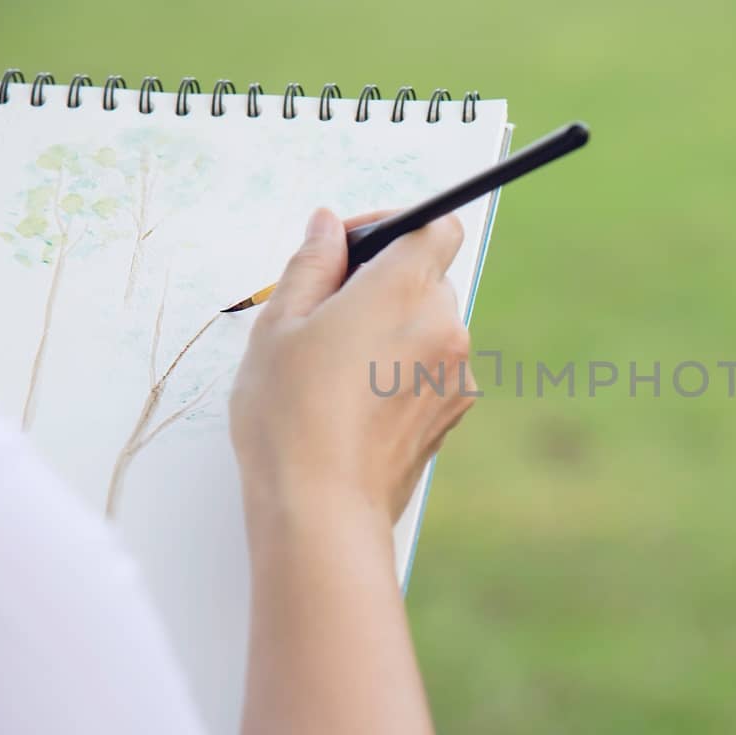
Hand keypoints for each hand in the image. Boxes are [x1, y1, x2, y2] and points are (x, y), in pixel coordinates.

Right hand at [229, 207, 478, 545]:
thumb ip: (311, 263)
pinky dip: (402, 370)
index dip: (396, 226)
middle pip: (428, 277)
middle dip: (383, 283)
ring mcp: (456, 373)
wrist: (323, 509)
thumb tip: (327, 225)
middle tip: (325, 313)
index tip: (351, 247)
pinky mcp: (452, 412)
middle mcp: (445, 325)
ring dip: (392, 329)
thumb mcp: (279, 325)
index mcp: (405, 289)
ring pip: (429, 326)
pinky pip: (431, 369)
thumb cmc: (290, 416)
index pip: (437, 226)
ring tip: (333, 367)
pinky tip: (355, 401)